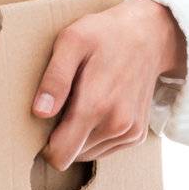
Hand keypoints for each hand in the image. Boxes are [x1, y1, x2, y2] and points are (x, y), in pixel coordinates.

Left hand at [32, 0, 187, 169]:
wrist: (148, 35)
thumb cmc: (104, 34)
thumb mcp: (71, 42)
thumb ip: (55, 78)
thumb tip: (40, 112)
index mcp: (96, 105)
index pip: (61, 155)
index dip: (45, 145)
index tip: (42, 124)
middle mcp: (116, 125)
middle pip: (72, 155)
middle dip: (61, 137)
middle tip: (63, 104)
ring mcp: (130, 132)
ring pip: (87, 154)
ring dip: (79, 136)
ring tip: (81, 102)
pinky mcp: (137, 134)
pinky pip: (104, 149)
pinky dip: (95, 135)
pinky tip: (96, 108)